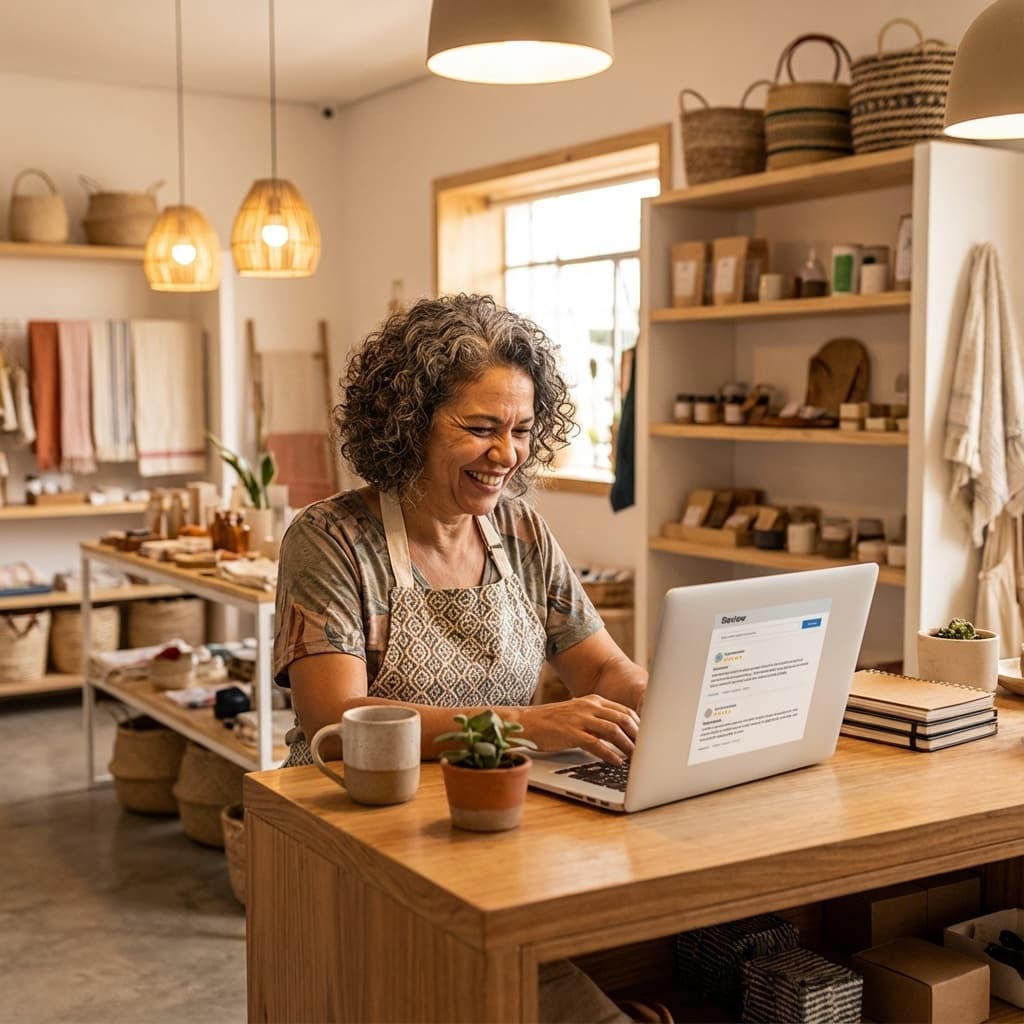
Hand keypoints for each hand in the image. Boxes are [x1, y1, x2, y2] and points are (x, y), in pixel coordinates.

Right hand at [520, 694, 639, 764]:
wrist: (527, 722)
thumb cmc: (553, 721)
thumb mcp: (578, 714)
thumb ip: (597, 720)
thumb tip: (619, 735)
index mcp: (593, 700)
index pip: (624, 710)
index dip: (640, 725)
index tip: (648, 739)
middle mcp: (588, 706)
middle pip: (623, 718)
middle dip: (638, 735)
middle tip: (647, 750)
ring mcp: (580, 718)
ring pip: (613, 730)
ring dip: (627, 745)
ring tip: (635, 758)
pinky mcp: (571, 732)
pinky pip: (596, 743)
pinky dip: (609, 754)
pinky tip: (616, 762)